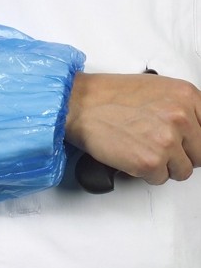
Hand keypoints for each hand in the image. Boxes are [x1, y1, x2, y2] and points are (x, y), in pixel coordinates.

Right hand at [65, 73, 200, 184]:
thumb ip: (180, 106)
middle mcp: (181, 118)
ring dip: (163, 165)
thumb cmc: (108, 96)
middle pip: (200, 153)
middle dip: (181, 154)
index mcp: (186, 96)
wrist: (78, 104)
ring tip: (140, 149)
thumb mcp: (155, 88)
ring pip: (182, 170)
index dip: (194, 139)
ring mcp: (167, 142)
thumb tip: (193, 127)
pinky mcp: (150, 162)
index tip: (187, 144)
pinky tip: (131, 155)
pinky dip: (145, 173)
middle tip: (157, 146)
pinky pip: (160, 179)